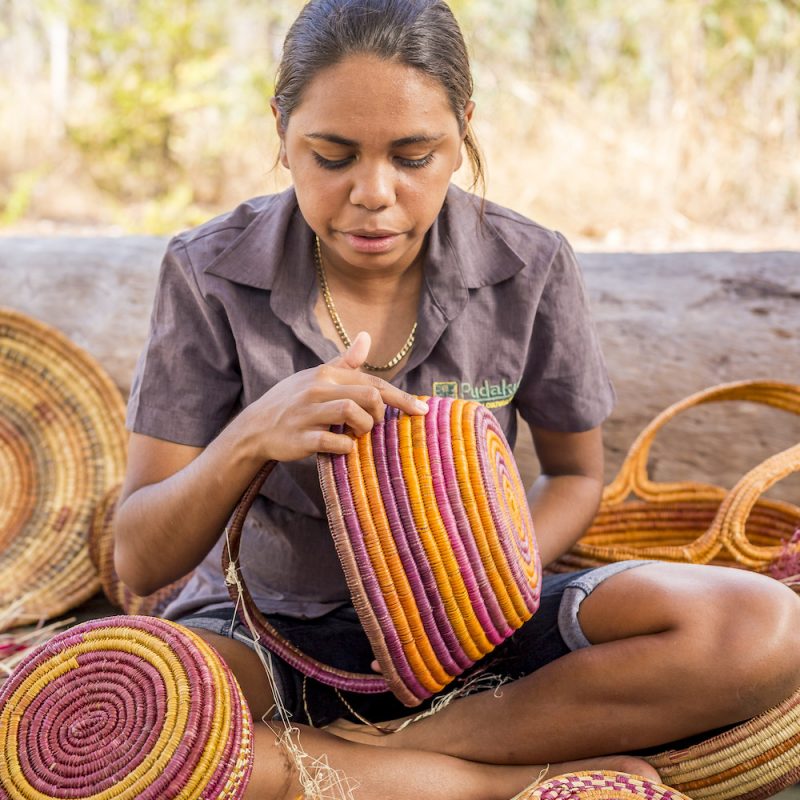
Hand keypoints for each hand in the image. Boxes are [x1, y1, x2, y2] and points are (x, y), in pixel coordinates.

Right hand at [241, 331, 427, 462]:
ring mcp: (307, 413)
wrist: (255, 428)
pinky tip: (343, 448)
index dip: (401, 397)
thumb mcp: (316, 377)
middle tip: (375, 425)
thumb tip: (366, 337)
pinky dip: (345, 447)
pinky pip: (332, 442)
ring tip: (358, 434)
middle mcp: (317, 389)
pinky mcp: (300, 438)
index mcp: (326, 374)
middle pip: (367, 395)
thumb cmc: (293, 401)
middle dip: (380, 414)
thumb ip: (344, 361)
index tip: (422, 410)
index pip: (373, 382)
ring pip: (352, 413)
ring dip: (364, 428)